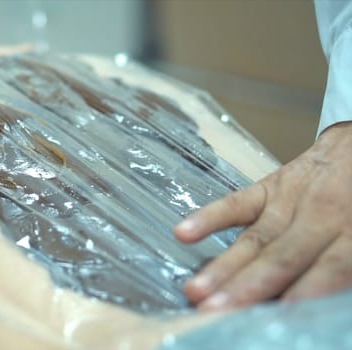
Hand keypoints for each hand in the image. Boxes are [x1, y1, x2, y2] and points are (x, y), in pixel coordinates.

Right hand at [174, 121, 351, 309]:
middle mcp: (318, 217)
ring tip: (196, 289)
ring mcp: (287, 201)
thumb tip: (324, 299)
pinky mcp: (265, 189)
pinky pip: (235, 204)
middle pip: (280, 257)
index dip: (308, 288)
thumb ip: (347, 264)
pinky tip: (184, 233)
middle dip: (247, 285)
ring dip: (223, 266)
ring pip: (253, 239)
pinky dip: (209, 217)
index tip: (284, 311)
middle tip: (216, 309)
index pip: (332, 265)